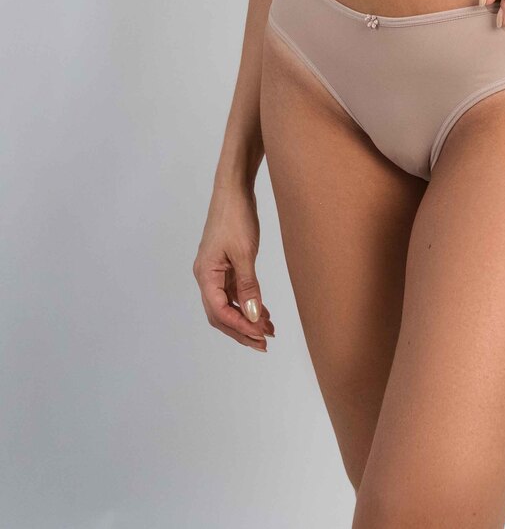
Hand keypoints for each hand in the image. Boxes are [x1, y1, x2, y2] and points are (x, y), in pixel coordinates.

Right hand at [192, 185, 275, 352]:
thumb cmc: (236, 216)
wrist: (234, 190)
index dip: (239, 326)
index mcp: (205, 274)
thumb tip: (252, 315)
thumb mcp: (245, 253)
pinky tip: (263, 312)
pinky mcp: (224, 265)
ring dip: (247, 318)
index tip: (260, 337)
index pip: (219, 311)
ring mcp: (215, 271)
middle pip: (220, 314)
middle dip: (242, 329)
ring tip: (269, 331)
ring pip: (228, 304)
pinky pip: (234, 292)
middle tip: (264, 343)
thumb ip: (248, 286)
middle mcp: (206, 276)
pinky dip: (247, 303)